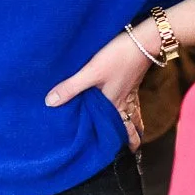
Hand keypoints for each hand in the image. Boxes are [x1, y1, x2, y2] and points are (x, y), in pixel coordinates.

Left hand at [46, 28, 153, 147]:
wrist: (144, 39)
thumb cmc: (119, 56)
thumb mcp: (91, 72)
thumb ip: (71, 88)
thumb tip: (50, 103)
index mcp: (116, 104)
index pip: (122, 130)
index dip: (123, 143)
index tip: (120, 155)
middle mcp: (126, 100)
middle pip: (132, 125)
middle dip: (131, 137)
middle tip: (129, 148)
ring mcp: (132, 90)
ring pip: (135, 112)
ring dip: (134, 123)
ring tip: (133, 132)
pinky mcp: (134, 78)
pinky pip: (134, 99)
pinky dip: (134, 106)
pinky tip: (128, 102)